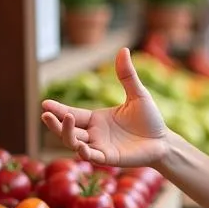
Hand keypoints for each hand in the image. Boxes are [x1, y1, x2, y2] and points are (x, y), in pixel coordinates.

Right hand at [41, 48, 170, 167]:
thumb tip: (123, 49)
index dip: (58, 110)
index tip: (44, 104)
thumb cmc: (149, 120)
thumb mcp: (137, 94)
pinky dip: (84, 152)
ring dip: (66, 134)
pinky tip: (80, 146)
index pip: (73, 113)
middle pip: (68, 129)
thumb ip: (127, 75)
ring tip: (64, 119)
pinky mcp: (109, 158)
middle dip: (55, 123)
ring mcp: (100, 147)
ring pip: (75, 143)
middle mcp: (94, 133)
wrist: (163, 141)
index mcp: (97, 118)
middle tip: (45, 114)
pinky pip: (91, 156)